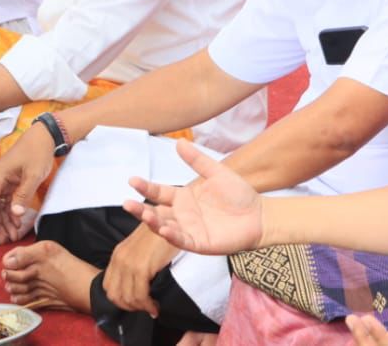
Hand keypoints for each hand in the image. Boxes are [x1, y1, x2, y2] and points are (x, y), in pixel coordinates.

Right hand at [0, 123, 56, 242]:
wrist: (44, 136)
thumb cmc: (37, 152)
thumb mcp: (33, 175)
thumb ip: (23, 195)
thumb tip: (15, 214)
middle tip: (4, 240)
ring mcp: (4, 179)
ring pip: (0, 203)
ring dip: (5, 219)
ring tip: (12, 235)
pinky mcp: (12, 180)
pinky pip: (7, 199)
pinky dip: (11, 211)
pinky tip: (17, 222)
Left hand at [104, 226, 177, 315]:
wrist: (171, 221)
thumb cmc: (161, 236)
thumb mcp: (141, 250)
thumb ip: (135, 265)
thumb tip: (136, 287)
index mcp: (117, 255)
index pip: (108, 287)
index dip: (120, 300)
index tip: (135, 303)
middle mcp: (119, 260)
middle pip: (115, 296)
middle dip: (129, 307)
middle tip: (144, 308)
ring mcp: (129, 263)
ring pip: (128, 298)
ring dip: (140, 308)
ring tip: (153, 308)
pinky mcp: (141, 267)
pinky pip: (140, 295)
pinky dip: (148, 305)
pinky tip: (156, 306)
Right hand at [122, 140, 263, 255]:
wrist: (260, 214)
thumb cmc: (238, 194)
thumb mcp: (216, 173)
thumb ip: (197, 160)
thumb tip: (179, 142)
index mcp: (183, 198)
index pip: (158, 192)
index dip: (145, 187)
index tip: (132, 180)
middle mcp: (182, 215)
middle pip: (156, 213)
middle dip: (140, 210)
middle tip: (127, 203)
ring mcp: (190, 230)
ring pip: (165, 227)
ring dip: (152, 223)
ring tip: (143, 215)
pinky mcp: (201, 243)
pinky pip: (183, 240)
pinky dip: (173, 236)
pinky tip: (165, 229)